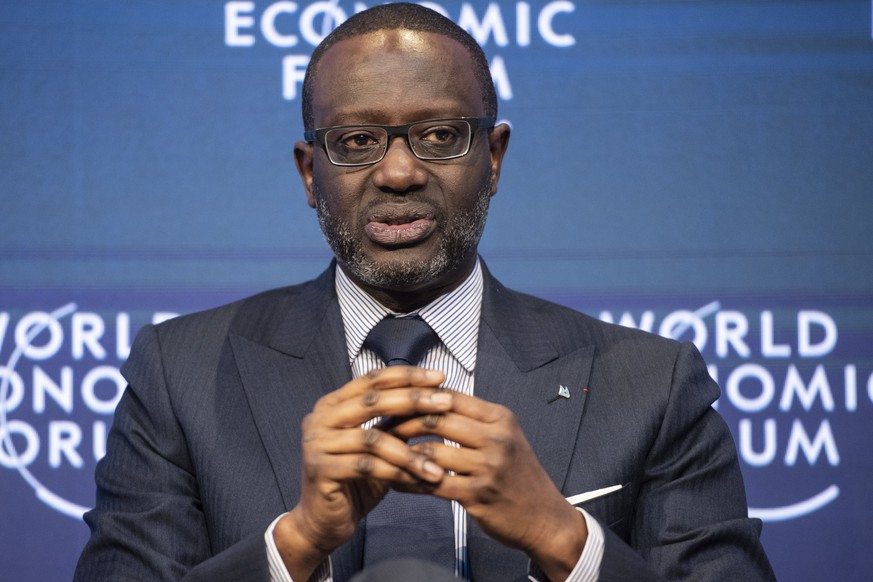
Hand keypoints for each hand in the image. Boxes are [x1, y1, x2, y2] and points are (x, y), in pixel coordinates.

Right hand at [273, 366, 451, 580]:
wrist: (322, 522)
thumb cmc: (355, 481)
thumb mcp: (379, 445)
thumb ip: (396, 422)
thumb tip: (435, 397)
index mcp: (333, 404)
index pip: (373, 380)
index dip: (407, 376)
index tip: (440, 376)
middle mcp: (320, 418)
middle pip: (373, 401)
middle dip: (414, 400)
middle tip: (446, 403)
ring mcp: (317, 443)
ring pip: (372, 439)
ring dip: (409, 453)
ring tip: (438, 465)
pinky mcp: (321, 470)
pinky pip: (367, 467)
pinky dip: (397, 473)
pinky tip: (419, 480)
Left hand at [392, 393, 587, 580]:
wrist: (544, 517)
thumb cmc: (517, 474)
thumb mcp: (504, 436)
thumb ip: (473, 419)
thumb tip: (431, 398)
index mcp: (499, 418)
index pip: (449, 396)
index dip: (418, 397)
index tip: (394, 402)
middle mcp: (496, 438)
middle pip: (436, 418)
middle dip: (403, 421)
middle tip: (380, 426)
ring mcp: (487, 467)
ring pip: (431, 451)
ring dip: (402, 453)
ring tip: (383, 453)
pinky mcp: (478, 495)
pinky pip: (432, 483)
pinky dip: (409, 481)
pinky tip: (396, 481)